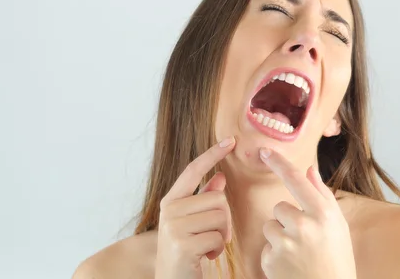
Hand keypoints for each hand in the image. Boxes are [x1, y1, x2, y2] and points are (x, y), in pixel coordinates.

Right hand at [154, 137, 235, 278]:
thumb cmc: (185, 252)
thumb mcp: (192, 223)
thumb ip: (204, 199)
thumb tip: (220, 176)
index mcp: (171, 201)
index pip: (193, 170)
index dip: (212, 154)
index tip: (230, 141)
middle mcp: (169, 210)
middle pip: (217, 198)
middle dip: (224, 220)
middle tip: (212, 236)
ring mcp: (174, 226)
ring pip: (220, 217)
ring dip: (221, 236)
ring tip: (207, 247)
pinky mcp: (183, 244)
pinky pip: (218, 238)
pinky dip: (218, 250)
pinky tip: (204, 258)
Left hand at [259, 147, 356, 278]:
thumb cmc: (337, 259)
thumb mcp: (338, 226)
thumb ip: (322, 195)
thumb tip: (309, 169)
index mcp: (323, 214)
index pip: (296, 180)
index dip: (279, 163)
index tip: (264, 151)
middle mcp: (303, 225)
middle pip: (280, 207)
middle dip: (287, 220)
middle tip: (306, 240)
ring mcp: (286, 243)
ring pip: (270, 226)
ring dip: (279, 237)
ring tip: (299, 254)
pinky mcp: (271, 260)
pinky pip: (266, 247)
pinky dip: (275, 255)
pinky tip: (291, 266)